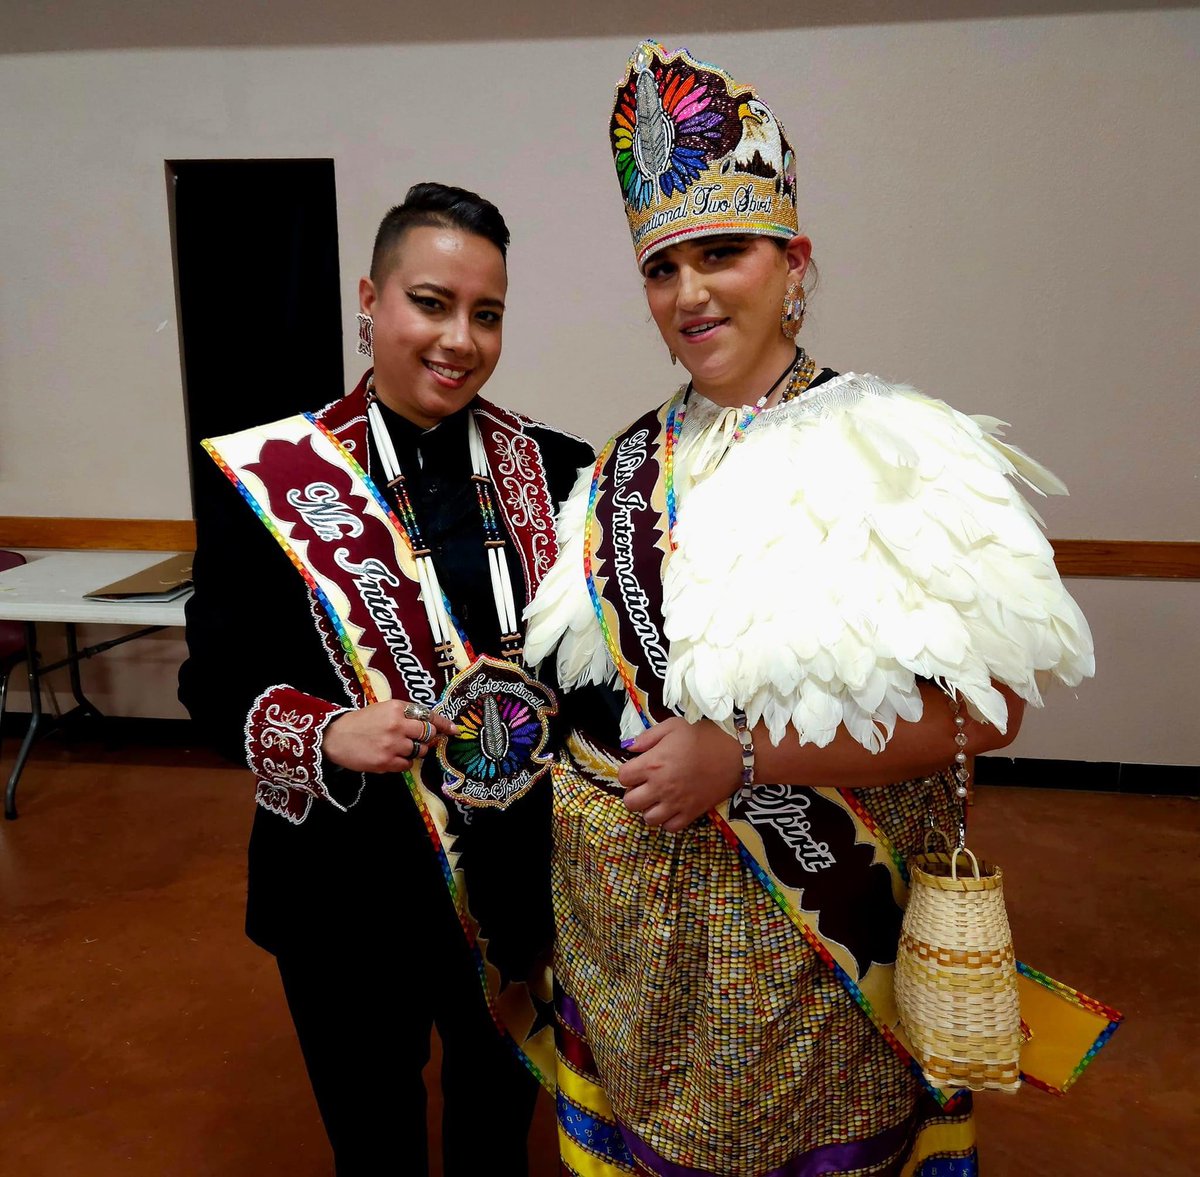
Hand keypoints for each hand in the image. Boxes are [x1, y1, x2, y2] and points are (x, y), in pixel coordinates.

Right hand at [322, 700, 455, 774]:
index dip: (444, 724)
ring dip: (415, 751)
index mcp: (396, 708)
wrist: (336, 737)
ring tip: (398, 747)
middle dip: (426, 738)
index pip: (427, 715)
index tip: (454, 729)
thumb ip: (405, 714)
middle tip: (416, 738)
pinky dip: (403, 762)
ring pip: (420, 751)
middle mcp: (396, 725)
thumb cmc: (361, 722)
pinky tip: (390, 756)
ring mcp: (392, 745)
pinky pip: (407, 765)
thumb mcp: (383, 709)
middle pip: (428, 734)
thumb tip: (430, 724)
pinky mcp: (386, 762)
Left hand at [617, 716, 742, 831]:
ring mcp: (676, 803)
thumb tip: (630, 747)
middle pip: (630, 802)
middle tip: (644, 785)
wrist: (737, 753)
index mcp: (653, 764)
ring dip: (648, 809)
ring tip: (657, 798)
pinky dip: (667, 821)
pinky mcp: (692, 813)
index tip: (637, 768)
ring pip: (648, 819)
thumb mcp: (673, 726)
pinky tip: (672, 808)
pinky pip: (670, 828)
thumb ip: (648, 736)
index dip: (628, 772)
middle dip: (633, 793)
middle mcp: (661, 787)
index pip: (623, 777)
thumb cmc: (704, 735)